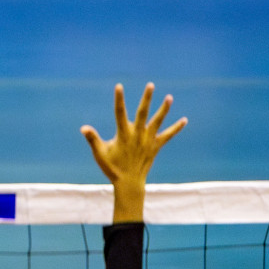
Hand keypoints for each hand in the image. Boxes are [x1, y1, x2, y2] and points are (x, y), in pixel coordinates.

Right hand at [80, 83, 185, 222]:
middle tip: (150, 85)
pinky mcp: (155, 147)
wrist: (129, 183)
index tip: (119, 86)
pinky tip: (184, 120)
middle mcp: (137, 135)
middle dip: (146, 99)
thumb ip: (93, 139)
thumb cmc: (112, 168)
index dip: (119, 99)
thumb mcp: (100, 154)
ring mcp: (148, 141)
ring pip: (157, 122)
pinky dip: (176, 128)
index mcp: (123, 135)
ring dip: (164, 109)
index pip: (120, 113)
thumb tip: (84, 128)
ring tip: (169, 97)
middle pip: (143, 113)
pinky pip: (168, 135)